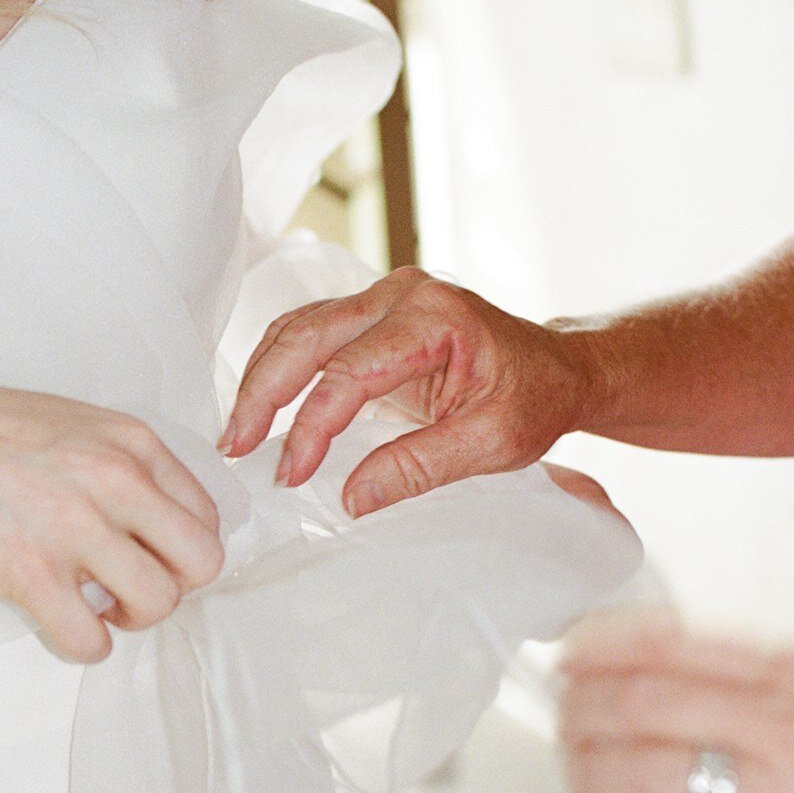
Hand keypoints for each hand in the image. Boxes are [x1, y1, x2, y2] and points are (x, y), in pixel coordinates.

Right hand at [0, 380, 223, 663]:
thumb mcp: (72, 421)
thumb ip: (122, 461)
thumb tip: (156, 514)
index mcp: (129, 442)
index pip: (206, 516)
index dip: (181, 550)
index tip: (148, 557)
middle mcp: (114, 481)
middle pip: (201, 563)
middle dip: (171, 586)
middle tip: (129, 586)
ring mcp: (74, 528)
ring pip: (158, 604)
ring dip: (129, 617)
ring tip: (93, 604)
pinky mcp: (31, 574)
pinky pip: (92, 640)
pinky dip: (82, 643)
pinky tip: (59, 622)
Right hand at [220, 266, 597, 514]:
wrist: (558, 370)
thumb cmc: (534, 399)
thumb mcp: (492, 444)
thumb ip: (419, 468)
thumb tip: (350, 498)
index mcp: (435, 317)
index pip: (350, 371)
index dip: (313, 426)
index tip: (292, 474)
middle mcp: (402, 293)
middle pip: (307, 336)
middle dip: (263, 393)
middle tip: (234, 447)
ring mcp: (382, 298)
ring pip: (298, 329)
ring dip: (261, 379)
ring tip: (237, 434)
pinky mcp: (370, 315)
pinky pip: (309, 333)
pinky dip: (278, 368)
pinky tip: (259, 408)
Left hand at [559, 612, 793, 792]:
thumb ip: (753, 688)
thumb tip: (645, 673)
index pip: (676, 643)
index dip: (605, 644)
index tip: (572, 651)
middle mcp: (789, 731)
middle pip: (641, 702)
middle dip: (581, 709)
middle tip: (565, 719)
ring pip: (638, 770)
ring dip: (586, 770)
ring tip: (580, 774)